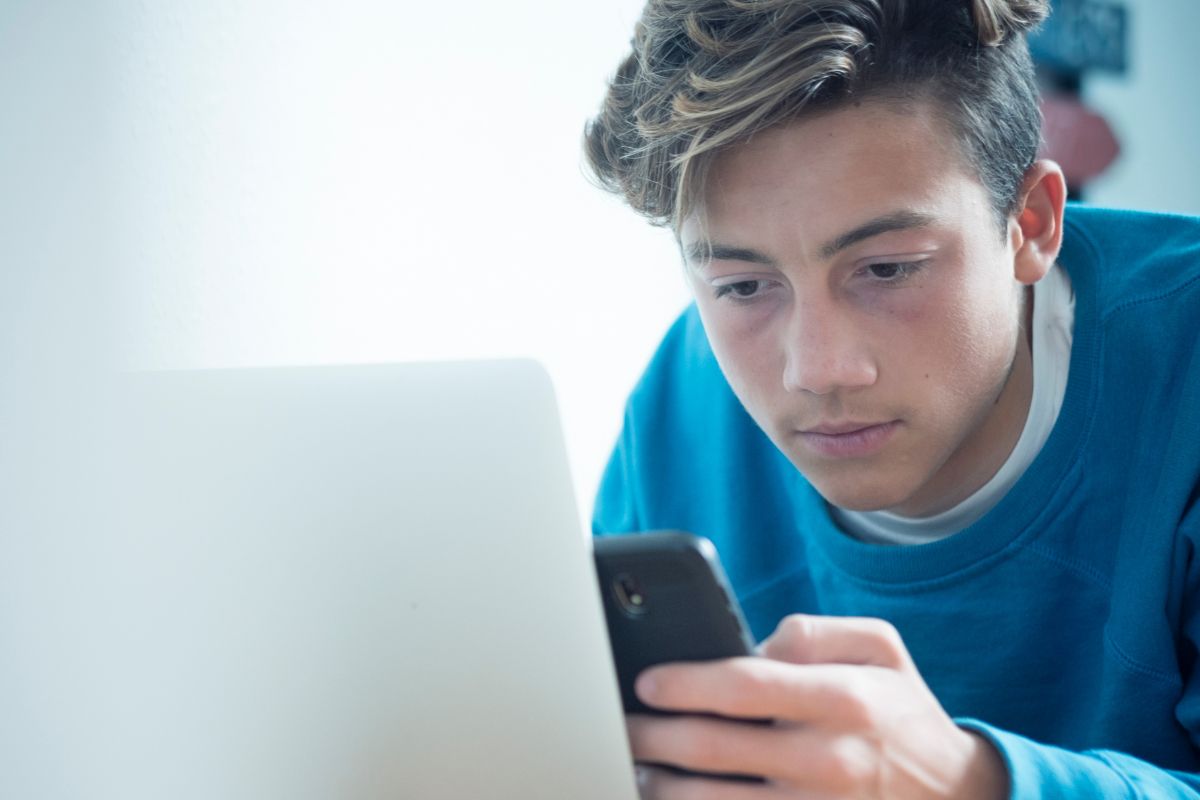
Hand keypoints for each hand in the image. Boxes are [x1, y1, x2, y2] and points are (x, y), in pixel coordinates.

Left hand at [625, 614, 1008, 799]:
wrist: (958, 795)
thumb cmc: (904, 713)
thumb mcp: (881, 648)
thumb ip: (814, 632)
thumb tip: (750, 645)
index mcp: (843, 698)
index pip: (745, 686)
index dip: (685, 683)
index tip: (647, 682)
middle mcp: (829, 759)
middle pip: (714, 748)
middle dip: (653, 735)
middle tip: (621, 724)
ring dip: (661, 785)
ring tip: (634, 765)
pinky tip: (673, 799)